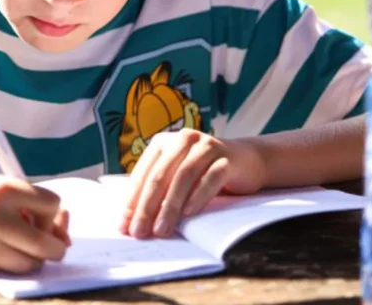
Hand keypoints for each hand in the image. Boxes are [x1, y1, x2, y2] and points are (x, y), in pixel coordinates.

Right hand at [0, 176, 70, 272]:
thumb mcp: (6, 190)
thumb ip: (38, 208)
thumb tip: (66, 240)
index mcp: (4, 187)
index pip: (52, 204)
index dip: (51, 213)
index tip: (38, 215)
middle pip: (44, 244)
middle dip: (55, 248)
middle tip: (54, 247)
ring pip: (28, 263)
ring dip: (34, 259)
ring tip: (24, 248)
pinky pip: (8, 270)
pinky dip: (14, 264)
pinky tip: (4, 251)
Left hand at [119, 130, 264, 238]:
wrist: (247, 160)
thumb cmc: (204, 172)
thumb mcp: (178, 177)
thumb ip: (158, 191)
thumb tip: (131, 221)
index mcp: (164, 142)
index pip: (143, 174)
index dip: (132, 201)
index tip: (125, 226)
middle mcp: (183, 139)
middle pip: (160, 176)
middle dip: (147, 207)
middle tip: (139, 231)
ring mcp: (206, 146)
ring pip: (183, 176)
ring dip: (171, 206)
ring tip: (162, 229)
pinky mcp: (227, 157)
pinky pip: (210, 177)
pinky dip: (198, 196)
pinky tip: (189, 213)